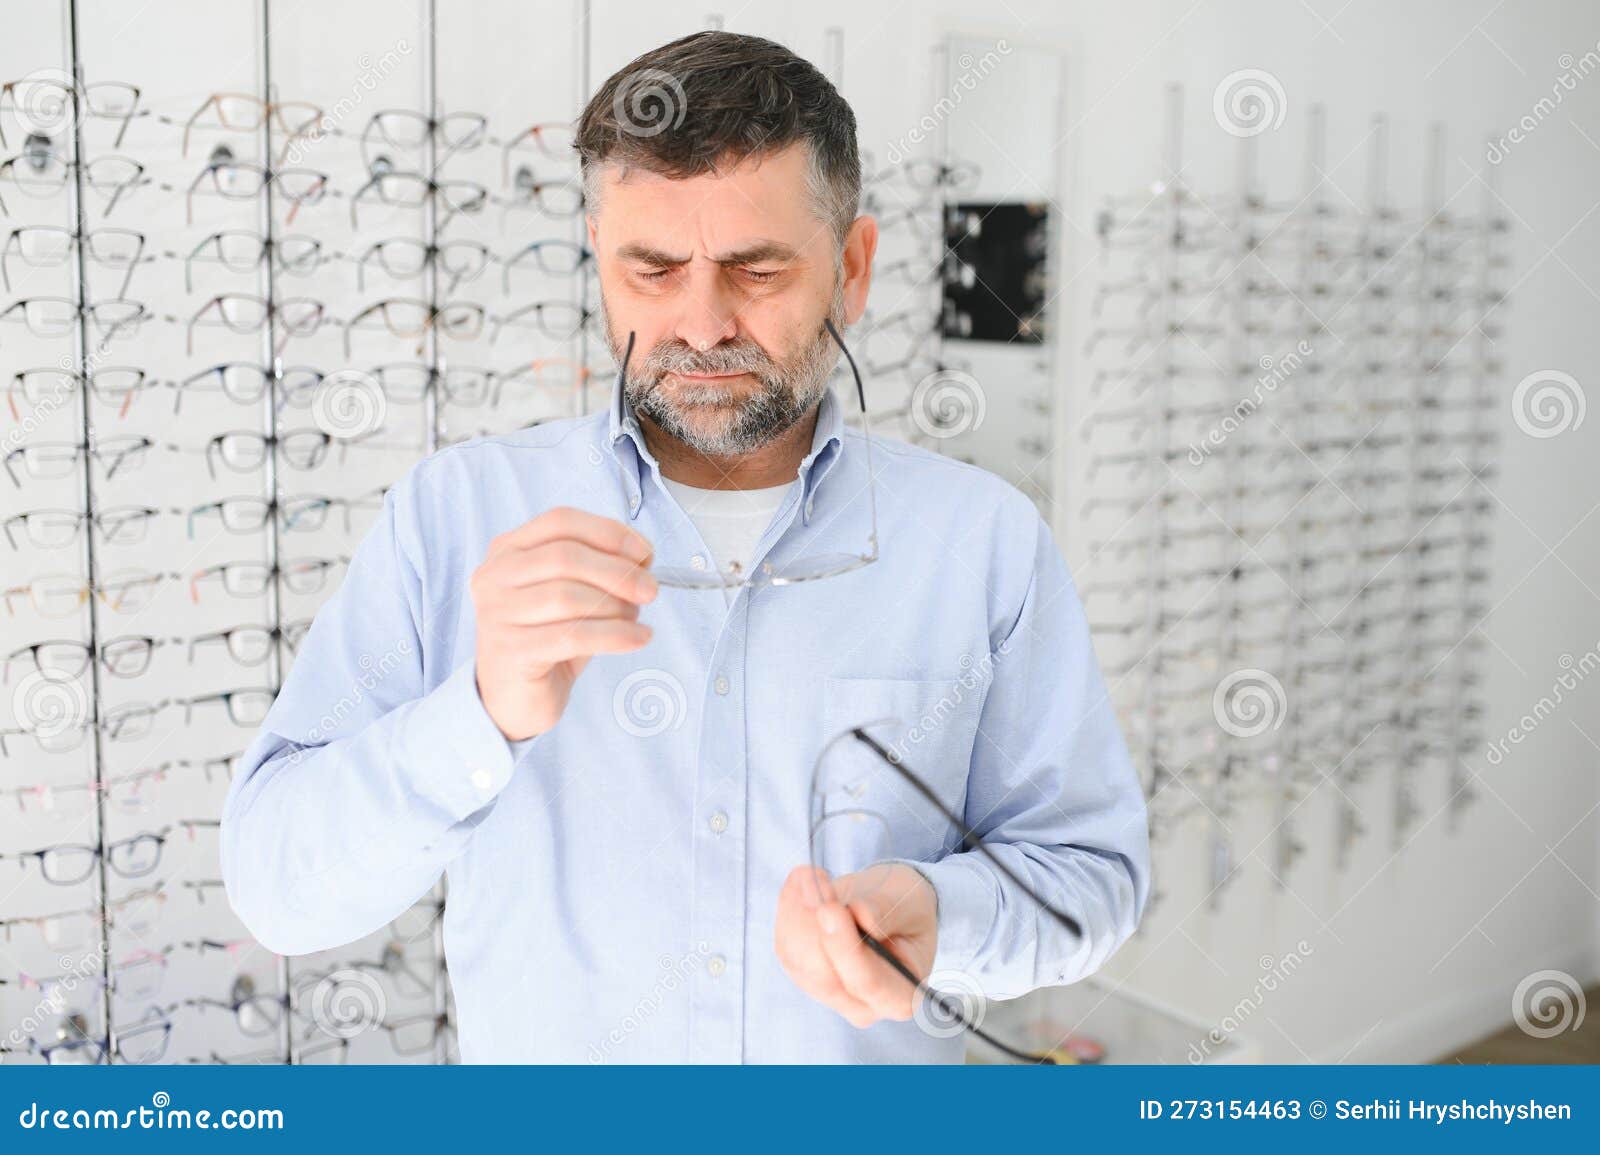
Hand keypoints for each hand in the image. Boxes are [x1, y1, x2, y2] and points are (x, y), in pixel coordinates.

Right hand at [471, 506, 656, 741]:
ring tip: (635, 619)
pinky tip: (638, 638)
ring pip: (568, 597)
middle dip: (618, 572)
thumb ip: (600, 567)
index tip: (645, 553)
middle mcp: (494, 576)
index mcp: (508, 550)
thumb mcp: (574, 593)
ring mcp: (497, 614)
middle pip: (565, 557)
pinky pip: (573, 636)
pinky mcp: (511, 652)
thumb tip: (642, 557)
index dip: (609, 532)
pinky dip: (615, 636)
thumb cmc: (548, 637)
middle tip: (650, 591)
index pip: (561, 521)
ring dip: (615, 607)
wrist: (515, 696)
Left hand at [774, 864, 937, 1027]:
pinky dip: (788, 910)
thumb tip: (860, 915)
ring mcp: (831, 994)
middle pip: (825, 976)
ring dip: (796, 912)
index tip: (829, 908)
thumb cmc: (906, 906)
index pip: (869, 983)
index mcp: (901, 995)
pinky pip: (785, 946)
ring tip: (808, 874)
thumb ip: (885, 910)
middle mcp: (864, 1005)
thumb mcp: (908, 900)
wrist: (889, 904)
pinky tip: (800, 883)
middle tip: (813, 879)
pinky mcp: (804, 976)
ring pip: (798, 961)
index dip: (845, 948)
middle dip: (813, 924)